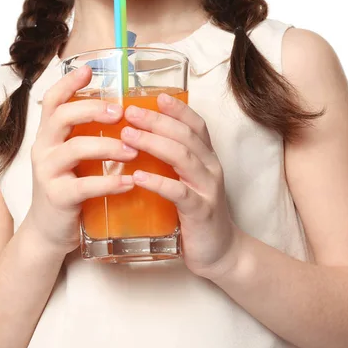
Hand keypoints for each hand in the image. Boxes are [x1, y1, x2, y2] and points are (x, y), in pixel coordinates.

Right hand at [25, 65, 137, 258]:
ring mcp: (48, 173)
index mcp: (50, 135)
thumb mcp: (74, 159)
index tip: (89, 69)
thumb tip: (124, 113)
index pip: (53, 100)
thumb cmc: (70, 189)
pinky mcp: (58, 198)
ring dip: (108, 147)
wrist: (50, 232)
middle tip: (121, 113)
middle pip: (62, 116)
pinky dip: (110, 183)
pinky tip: (130, 182)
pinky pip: (84, 185)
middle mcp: (44, 148)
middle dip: (92, 110)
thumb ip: (88, 136)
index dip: (69, 83)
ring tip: (133, 151)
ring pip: (75, 148)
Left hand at [120, 93, 241, 276]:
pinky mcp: (200, 212)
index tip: (155, 95)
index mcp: (207, 158)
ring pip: (182, 157)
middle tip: (129, 112)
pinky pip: (179, 192)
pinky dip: (157, 182)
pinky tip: (137, 177)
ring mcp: (207, 189)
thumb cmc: (195, 214)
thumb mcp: (186, 182)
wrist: (219, 252)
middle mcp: (211, 168)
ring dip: (153, 143)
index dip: (178, 108)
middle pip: (185, 135)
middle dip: (156, 120)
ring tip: (127, 135)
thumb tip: (136, 142)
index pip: (196, 125)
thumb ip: (170, 163)